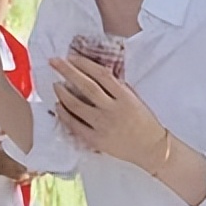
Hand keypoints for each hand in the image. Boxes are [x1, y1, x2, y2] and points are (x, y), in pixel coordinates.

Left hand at [49, 53, 167, 171]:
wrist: (151, 148)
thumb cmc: (143, 120)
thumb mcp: (134, 99)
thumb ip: (117, 87)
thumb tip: (94, 72)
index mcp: (125, 96)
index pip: (101, 74)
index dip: (84, 64)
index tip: (71, 57)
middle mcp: (113, 109)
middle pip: (86, 86)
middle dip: (67, 71)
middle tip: (54, 62)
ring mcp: (103, 125)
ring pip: (77, 106)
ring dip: (62, 93)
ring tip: (55, 85)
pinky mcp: (96, 140)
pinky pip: (75, 125)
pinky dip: (64, 114)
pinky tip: (58, 106)